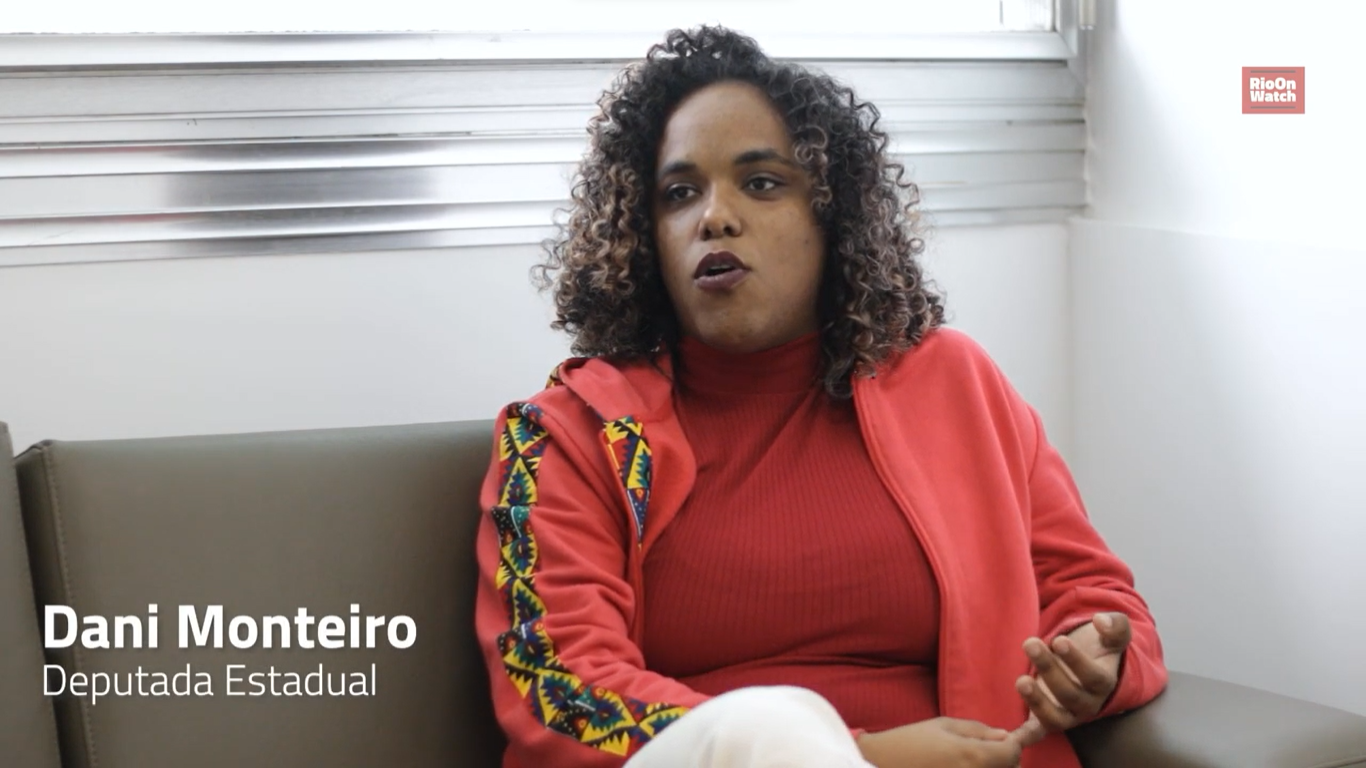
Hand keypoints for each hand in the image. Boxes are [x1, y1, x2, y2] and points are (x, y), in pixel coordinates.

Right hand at [857, 717, 1022, 767]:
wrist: (879, 765)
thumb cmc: (908, 742)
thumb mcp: (942, 726)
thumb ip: (977, 729)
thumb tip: (1004, 735)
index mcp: (973, 755)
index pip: (1013, 752)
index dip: (1010, 744)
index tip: (999, 741)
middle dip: (1003, 758)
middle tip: (985, 751)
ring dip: (990, 767)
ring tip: (968, 760)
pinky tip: (958, 767)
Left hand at [1010, 612, 1131, 745]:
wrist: (1087, 666)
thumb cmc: (1098, 648)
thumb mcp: (1113, 634)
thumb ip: (1115, 626)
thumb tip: (1101, 621)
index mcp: (1104, 684)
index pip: (1093, 677)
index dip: (1076, 661)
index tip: (1059, 641)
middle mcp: (1087, 704)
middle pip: (1069, 694)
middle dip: (1049, 669)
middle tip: (1031, 644)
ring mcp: (1067, 715)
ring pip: (1054, 717)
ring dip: (1037, 701)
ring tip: (1021, 680)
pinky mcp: (1046, 721)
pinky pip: (1037, 732)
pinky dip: (1025, 737)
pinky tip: (1010, 735)